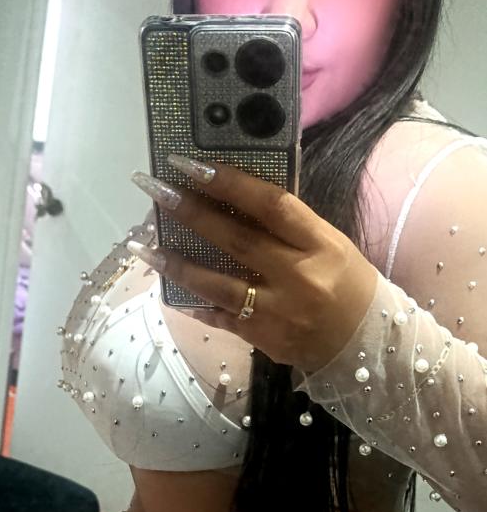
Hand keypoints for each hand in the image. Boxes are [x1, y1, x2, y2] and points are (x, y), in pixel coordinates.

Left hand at [130, 157, 377, 373]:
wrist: (367, 346)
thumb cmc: (347, 285)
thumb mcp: (329, 245)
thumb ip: (287, 226)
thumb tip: (233, 197)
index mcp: (320, 244)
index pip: (271, 205)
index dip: (229, 182)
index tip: (191, 165)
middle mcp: (299, 277)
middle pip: (237, 240)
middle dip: (191, 213)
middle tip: (155, 191)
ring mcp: (279, 313)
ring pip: (219, 285)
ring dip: (178, 264)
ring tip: (145, 247)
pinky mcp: (265, 340)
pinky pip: (222, 319)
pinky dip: (196, 304)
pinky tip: (170, 290)